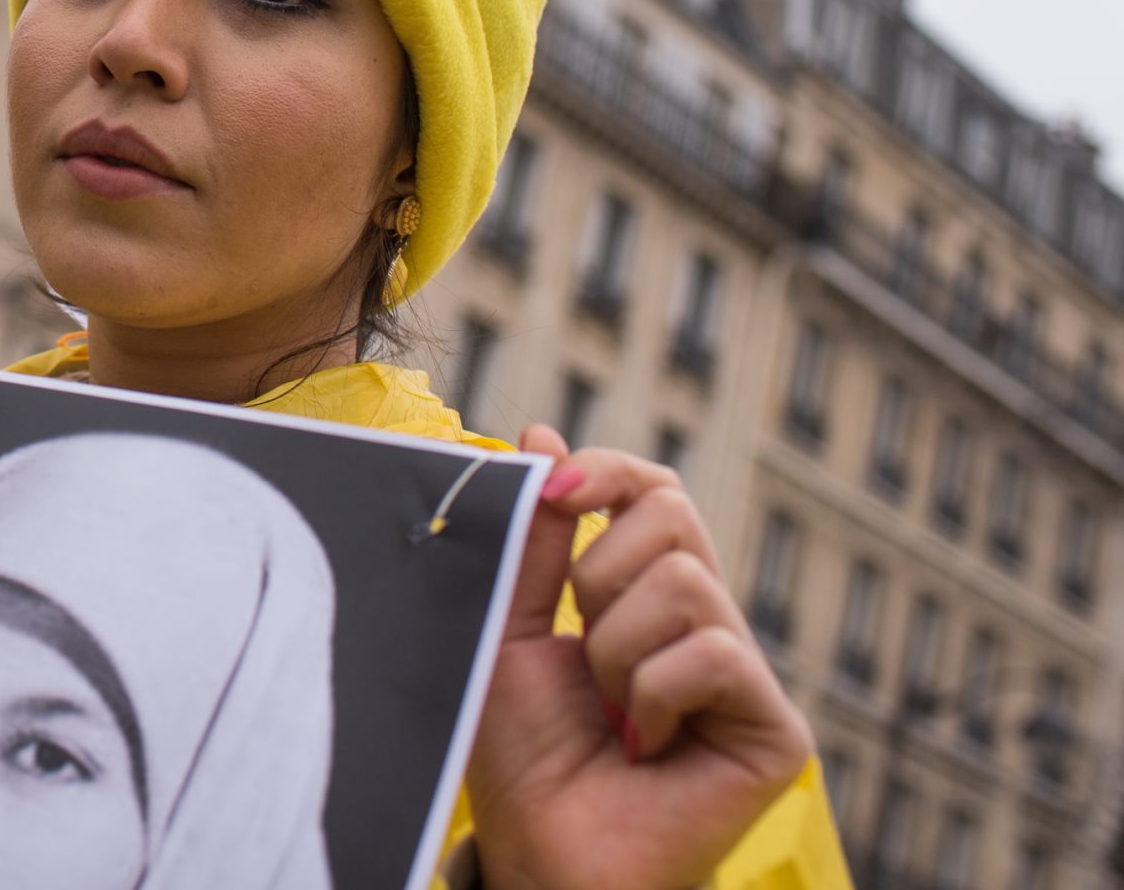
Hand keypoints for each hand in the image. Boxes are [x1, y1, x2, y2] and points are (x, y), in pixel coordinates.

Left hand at [465, 426, 813, 889]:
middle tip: (581, 650)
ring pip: (683, 582)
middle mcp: (706, 624)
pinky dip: (653, 694)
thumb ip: (531, 541)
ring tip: (610, 715)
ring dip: (615, 648)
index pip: (654, 490)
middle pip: (674, 512)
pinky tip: (645, 746)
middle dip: (597, 573)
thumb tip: (545, 434)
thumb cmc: (522, 753)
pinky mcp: (775, 728)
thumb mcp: (509, 626)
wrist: (537, 849)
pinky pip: (710, 653)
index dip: (608, 473)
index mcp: (647, 595)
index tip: (556, 492)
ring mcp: (744, 674)